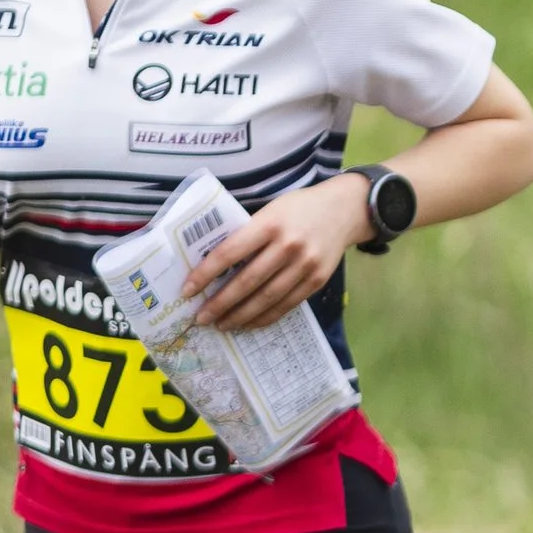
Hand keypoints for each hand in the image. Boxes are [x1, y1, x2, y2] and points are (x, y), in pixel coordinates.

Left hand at [184, 175, 374, 330]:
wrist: (345, 210)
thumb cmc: (299, 208)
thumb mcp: (271, 210)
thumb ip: (248, 234)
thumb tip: (214, 266)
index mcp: (270, 224)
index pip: (229, 253)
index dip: (205, 274)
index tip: (188, 290)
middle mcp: (288, 246)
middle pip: (247, 281)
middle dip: (220, 303)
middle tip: (201, 317)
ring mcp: (305, 265)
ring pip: (266, 298)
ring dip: (240, 316)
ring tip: (221, 324)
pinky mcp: (317, 280)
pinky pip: (286, 305)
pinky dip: (265, 317)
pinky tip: (249, 323)